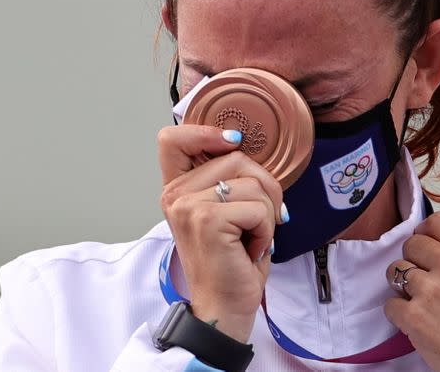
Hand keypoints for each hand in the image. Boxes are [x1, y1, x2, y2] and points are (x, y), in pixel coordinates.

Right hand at [158, 125, 285, 342]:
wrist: (224, 307)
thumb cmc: (231, 262)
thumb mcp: (226, 212)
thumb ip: (227, 179)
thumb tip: (244, 147)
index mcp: (177, 189)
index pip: (173, 138)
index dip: (206, 131)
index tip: (232, 142)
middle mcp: (175, 195)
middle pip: (236, 157)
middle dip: (264, 187)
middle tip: (258, 221)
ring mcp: (188, 206)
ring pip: (253, 183)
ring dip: (266, 215)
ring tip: (249, 239)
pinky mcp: (207, 220)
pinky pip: (258, 208)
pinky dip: (265, 231)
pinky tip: (250, 249)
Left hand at [384, 212, 439, 371]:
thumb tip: (431, 239)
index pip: (436, 221)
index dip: (427, 233)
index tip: (428, 246)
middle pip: (411, 244)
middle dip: (415, 261)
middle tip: (429, 281)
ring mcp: (431, 290)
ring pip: (395, 271)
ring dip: (404, 287)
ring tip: (425, 303)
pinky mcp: (414, 316)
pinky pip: (390, 304)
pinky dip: (400, 315)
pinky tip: (420, 322)